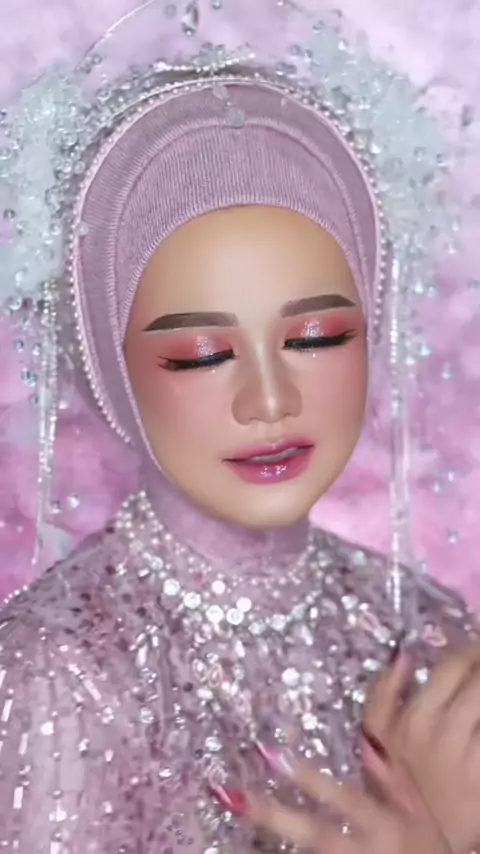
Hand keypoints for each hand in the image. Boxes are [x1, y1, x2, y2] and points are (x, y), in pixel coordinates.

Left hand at [246, 750, 450, 853]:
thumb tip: (367, 742)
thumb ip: (393, 776)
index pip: (341, 798)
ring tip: (231, 818)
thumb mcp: (417, 808)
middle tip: (233, 796)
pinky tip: (252, 850)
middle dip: (273, 815)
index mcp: (383, 823)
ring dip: (269, 844)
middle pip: (313, 834)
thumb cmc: (425, 842)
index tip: (270, 753)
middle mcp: (363, 851)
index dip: (306, 777)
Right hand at [363, 642, 479, 853]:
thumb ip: (383, 691)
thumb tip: (404, 654)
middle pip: (479, 679)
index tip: (475, 653)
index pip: (456, 664)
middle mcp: (445, 731)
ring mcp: (471, 754)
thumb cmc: (397, 784)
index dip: (472, 651)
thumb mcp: (376, 736)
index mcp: (415, 717)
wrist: (418, 841)